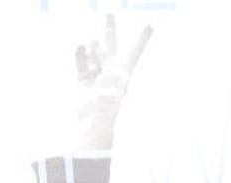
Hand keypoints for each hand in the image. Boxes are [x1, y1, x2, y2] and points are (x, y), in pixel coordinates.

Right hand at [75, 15, 152, 149]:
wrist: (93, 122)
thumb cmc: (107, 102)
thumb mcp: (110, 77)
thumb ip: (102, 58)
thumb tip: (91, 40)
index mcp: (125, 72)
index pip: (134, 51)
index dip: (142, 38)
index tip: (150, 26)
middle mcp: (111, 71)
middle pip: (111, 46)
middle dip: (110, 30)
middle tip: (109, 13)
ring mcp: (97, 74)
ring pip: (94, 52)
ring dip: (93, 47)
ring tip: (92, 44)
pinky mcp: (83, 80)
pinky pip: (81, 61)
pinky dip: (80, 53)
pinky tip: (81, 47)